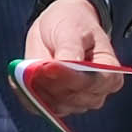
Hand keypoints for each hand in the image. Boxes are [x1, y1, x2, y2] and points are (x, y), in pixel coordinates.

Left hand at [19, 0, 123, 119]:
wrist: (56, 25)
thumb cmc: (71, 24)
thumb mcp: (72, 31)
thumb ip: (69, 52)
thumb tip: (57, 69)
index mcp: (109, 73)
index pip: (94, 83)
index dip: (72, 78)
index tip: (51, 66)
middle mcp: (95, 93)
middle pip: (74, 99)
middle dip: (53, 83)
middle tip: (38, 65)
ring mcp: (75, 102)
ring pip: (56, 106)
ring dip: (40, 88)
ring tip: (31, 67)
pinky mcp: (54, 104)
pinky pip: (38, 107)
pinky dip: (27, 94)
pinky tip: (23, 77)